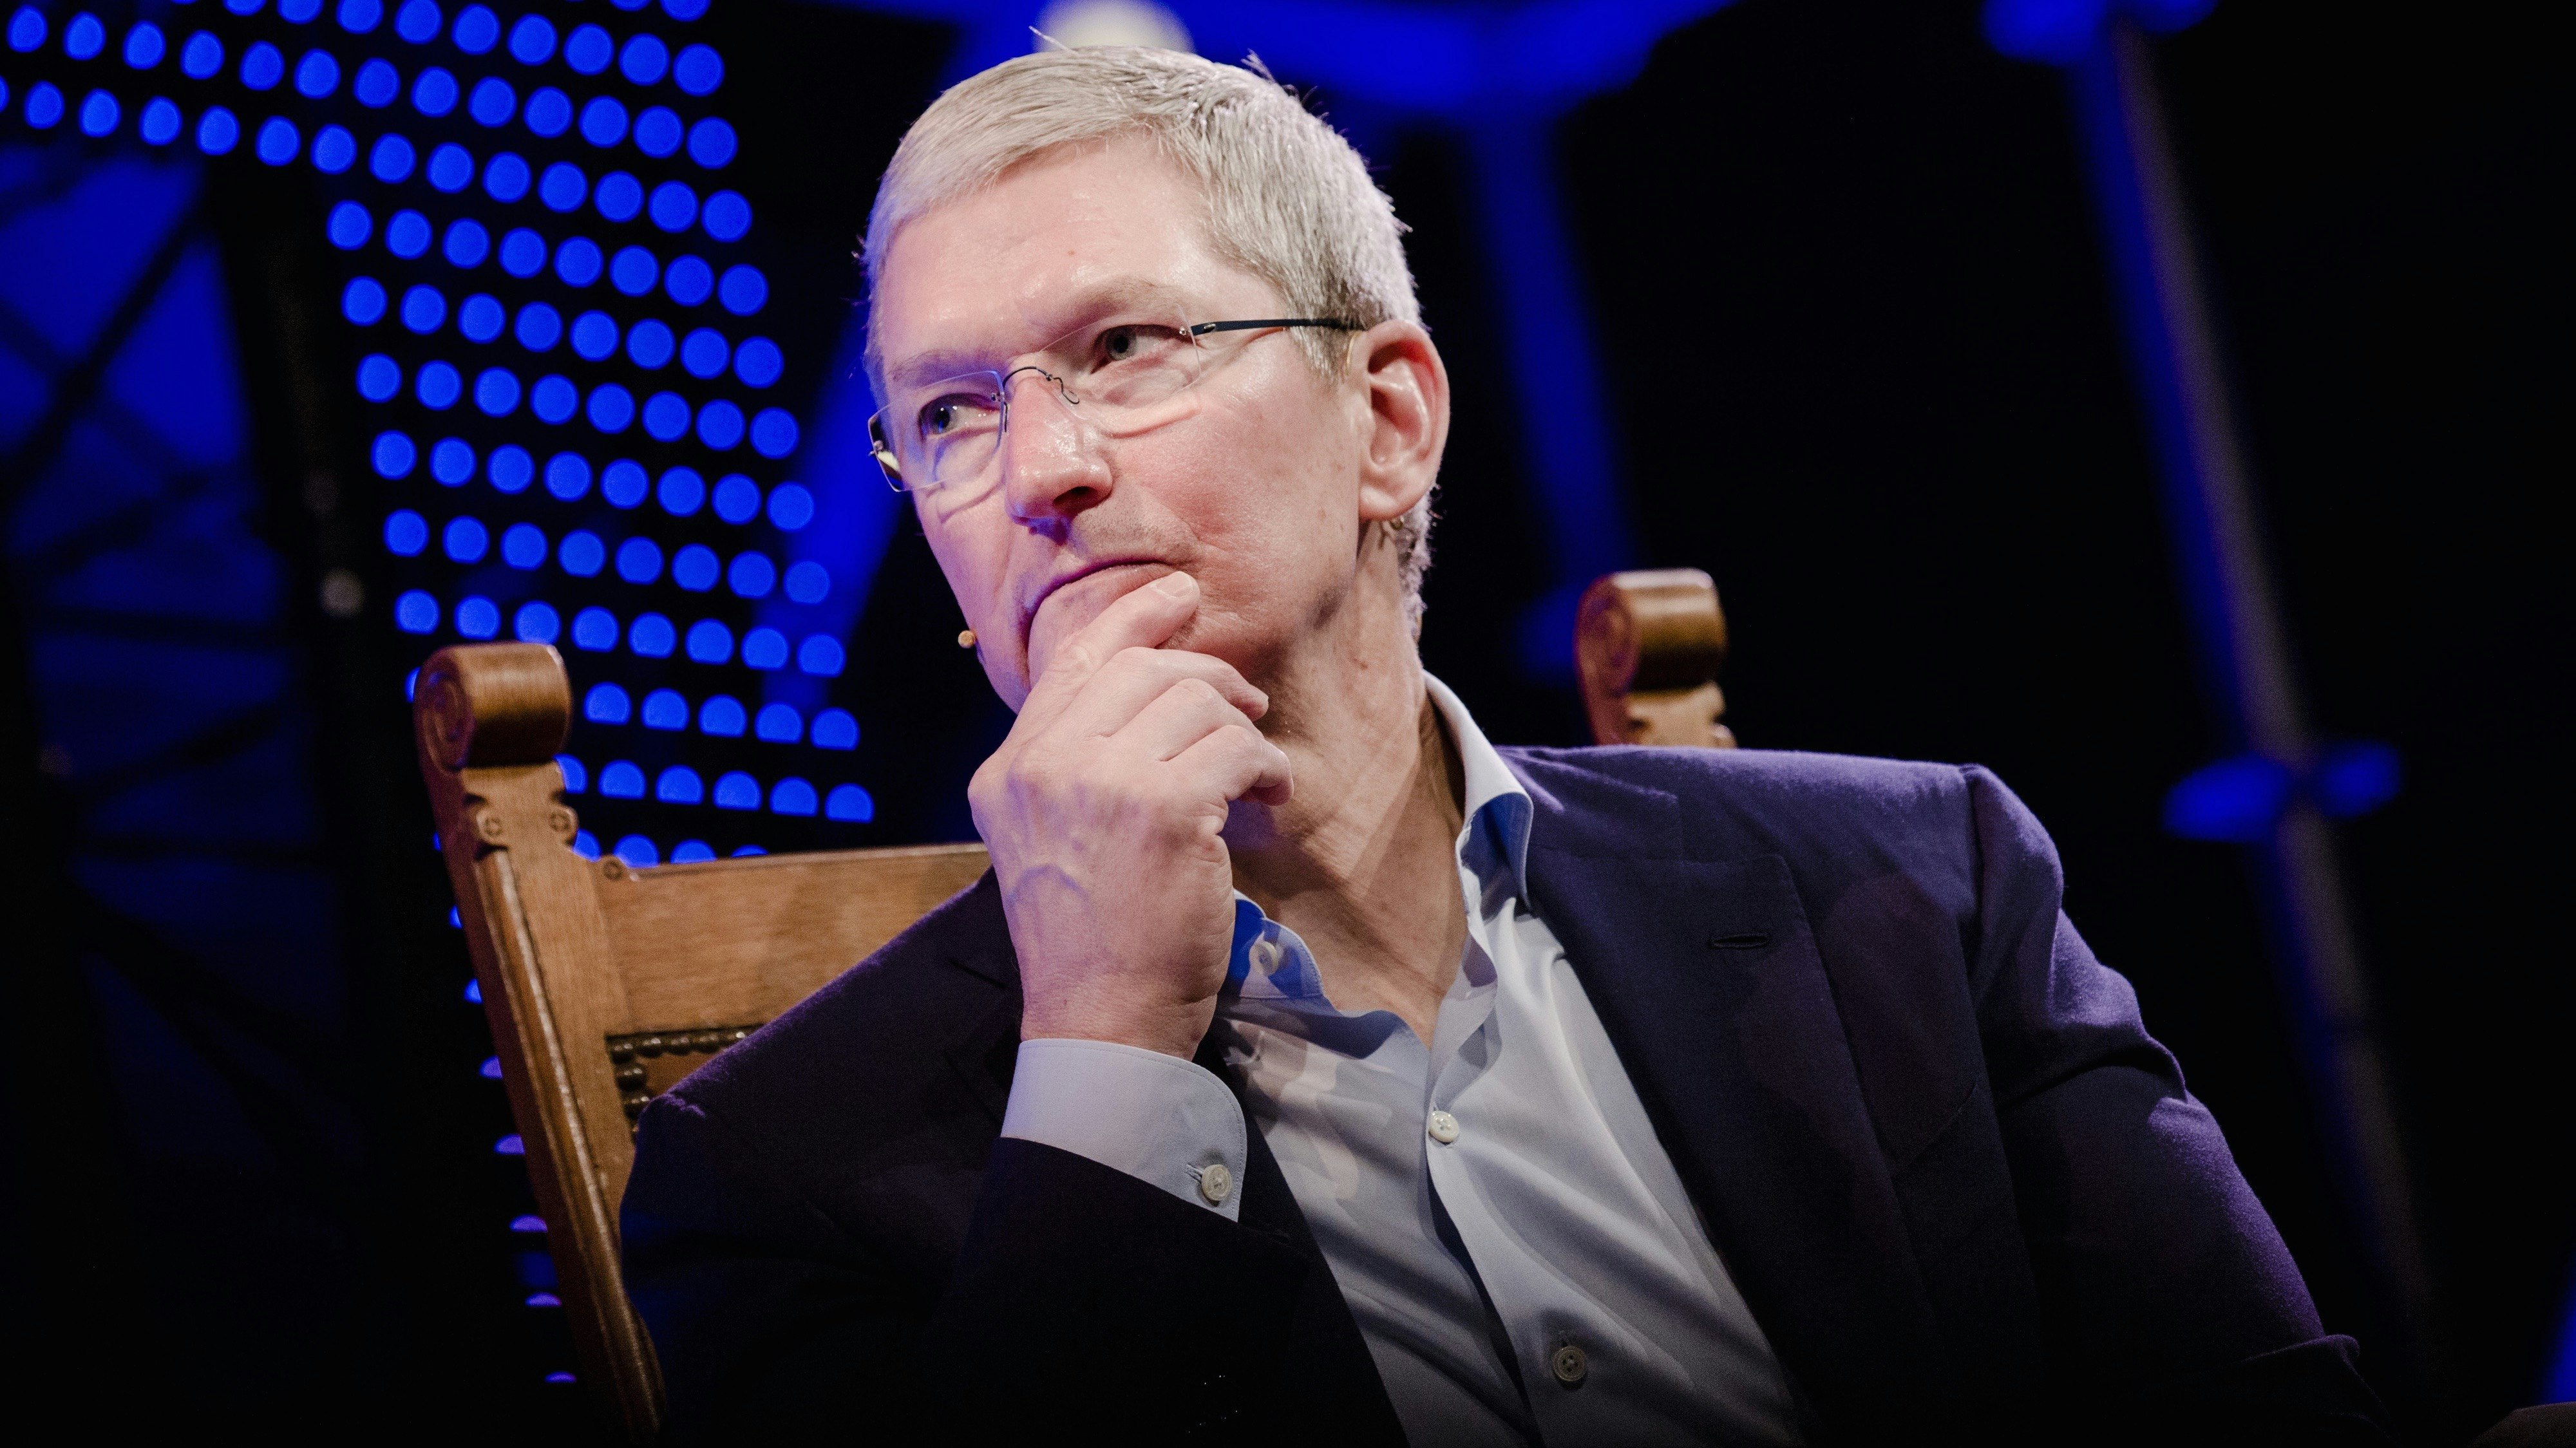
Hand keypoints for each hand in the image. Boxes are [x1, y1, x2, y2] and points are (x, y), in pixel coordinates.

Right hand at [970, 571, 1294, 1057]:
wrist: (1100, 1019)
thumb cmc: (1088, 939)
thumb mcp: (1047, 839)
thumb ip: (1074, 765)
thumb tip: (1152, 688)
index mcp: (1008, 770)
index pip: (1074, 661)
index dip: (1134, 618)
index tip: (1180, 597)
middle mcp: (1044, 765)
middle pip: (1143, 670)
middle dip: (1208, 676)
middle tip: (1246, 705)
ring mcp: (1101, 783)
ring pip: (1197, 704)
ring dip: (1243, 731)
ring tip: (1256, 773)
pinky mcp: (1165, 810)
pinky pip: (1237, 750)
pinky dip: (1265, 768)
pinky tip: (1269, 795)